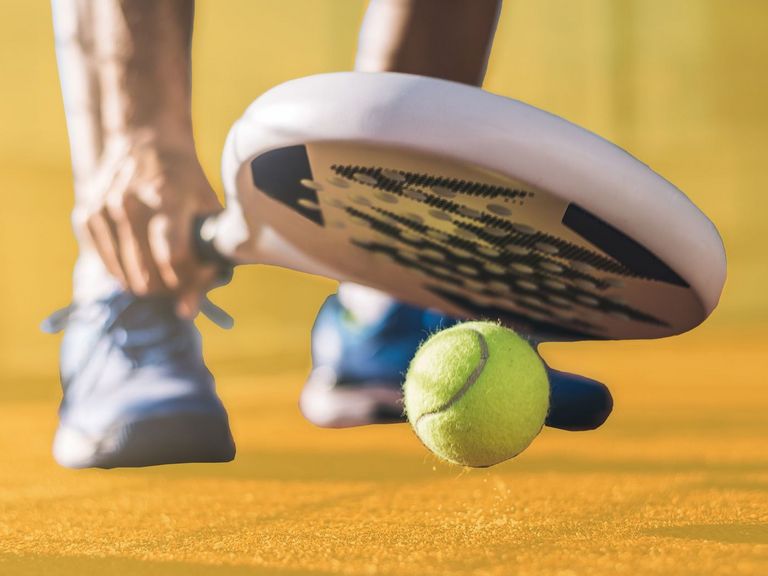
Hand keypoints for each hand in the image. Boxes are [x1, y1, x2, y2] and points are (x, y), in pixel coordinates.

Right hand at [74, 133, 221, 316]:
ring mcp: (102, 208)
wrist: (146, 137)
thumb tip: (187, 311)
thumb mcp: (209, 209)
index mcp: (167, 198)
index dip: (192, 280)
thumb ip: (208, 258)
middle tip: (184, 280)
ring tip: (165, 272)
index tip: (202, 277)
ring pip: (125, 277)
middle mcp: (129, 203)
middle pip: (147, 276)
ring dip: (149, 284)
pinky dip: (125, 270)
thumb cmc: (187, 178)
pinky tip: (142, 258)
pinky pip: (105, 264)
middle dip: (171, 289)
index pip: (175, 260)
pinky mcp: (85, 214)